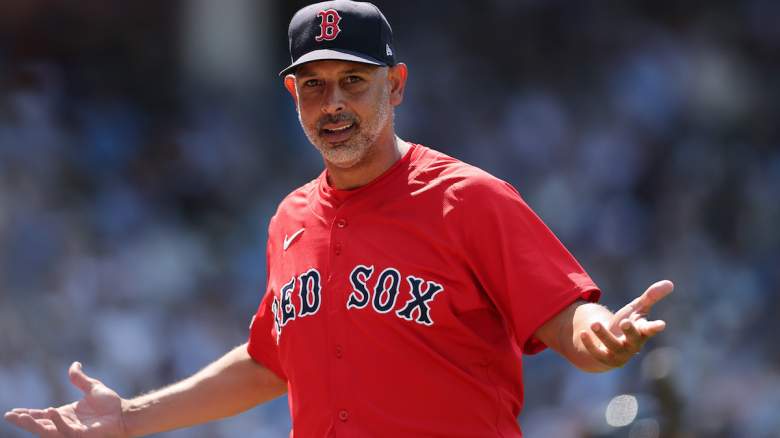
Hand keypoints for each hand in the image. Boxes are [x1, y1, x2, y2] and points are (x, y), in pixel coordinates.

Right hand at [4, 362, 127, 437]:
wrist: (125, 413)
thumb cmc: (111, 404)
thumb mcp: (92, 388)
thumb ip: (80, 378)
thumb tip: (74, 364)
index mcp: (65, 414)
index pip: (41, 415)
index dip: (27, 414)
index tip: (12, 412)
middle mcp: (65, 424)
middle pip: (40, 425)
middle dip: (24, 422)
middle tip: (10, 416)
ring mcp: (72, 431)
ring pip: (47, 431)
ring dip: (34, 425)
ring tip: (21, 417)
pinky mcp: (80, 436)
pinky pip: (65, 431)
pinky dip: (57, 423)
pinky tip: (51, 411)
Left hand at [580, 280, 673, 367]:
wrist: (609, 344)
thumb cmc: (627, 324)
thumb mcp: (637, 309)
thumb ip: (651, 297)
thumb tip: (670, 283)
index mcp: (642, 331)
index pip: (650, 329)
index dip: (655, 327)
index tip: (661, 324)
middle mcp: (633, 344)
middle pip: (633, 339)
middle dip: (630, 331)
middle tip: (625, 322)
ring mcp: (619, 353)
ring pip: (613, 346)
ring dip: (604, 335)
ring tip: (595, 323)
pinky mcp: (605, 358)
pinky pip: (597, 354)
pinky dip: (590, 344)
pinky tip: (583, 332)